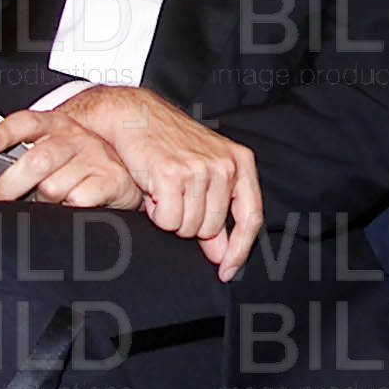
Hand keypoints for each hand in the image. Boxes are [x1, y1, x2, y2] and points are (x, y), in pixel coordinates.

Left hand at [0, 110, 140, 208]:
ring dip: (46, 201)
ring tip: (52, 201)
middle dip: (9, 186)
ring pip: (54, 187)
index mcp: (56, 125)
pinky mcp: (113, 179)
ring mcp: (96, 157)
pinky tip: (73, 205)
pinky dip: (69, 208)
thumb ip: (24, 158)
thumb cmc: (78, 166)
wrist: (128, 172)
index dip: (4, 133)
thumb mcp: (52, 151)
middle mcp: (76, 137)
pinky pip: (78, 200)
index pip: (27, 123)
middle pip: (37, 160)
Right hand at [60, 85, 263, 280]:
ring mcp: (200, 169)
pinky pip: (167, 220)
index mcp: (240, 162)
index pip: (251, 217)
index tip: (226, 271)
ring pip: (188, 227)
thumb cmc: (170, 145)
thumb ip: (216, 212)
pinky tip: (152, 189)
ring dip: (170, 217)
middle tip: (175, 197)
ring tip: (164, 190)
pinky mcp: (172, 174)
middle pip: (211, 228)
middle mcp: (225, 165)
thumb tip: (222, 254)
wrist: (136, 117)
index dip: (239, 250)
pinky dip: (156, 212)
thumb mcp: (204, 173)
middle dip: (189, 223)